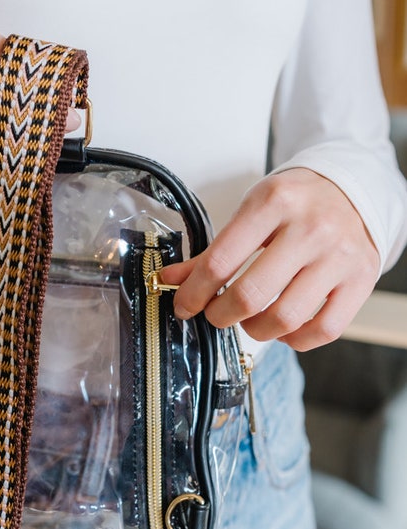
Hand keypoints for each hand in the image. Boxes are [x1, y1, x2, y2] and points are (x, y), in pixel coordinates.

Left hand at [158, 168, 380, 350]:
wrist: (354, 189)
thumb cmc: (296, 203)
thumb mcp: (252, 212)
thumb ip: (212, 251)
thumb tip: (168, 281)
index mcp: (274, 203)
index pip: (221, 261)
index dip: (194, 292)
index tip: (184, 306)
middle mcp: (311, 228)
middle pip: (251, 295)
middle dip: (221, 315)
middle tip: (216, 314)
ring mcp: (339, 256)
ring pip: (286, 318)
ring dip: (256, 330)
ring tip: (249, 321)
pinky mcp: (361, 280)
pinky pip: (324, 329)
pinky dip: (296, 339)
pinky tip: (283, 329)